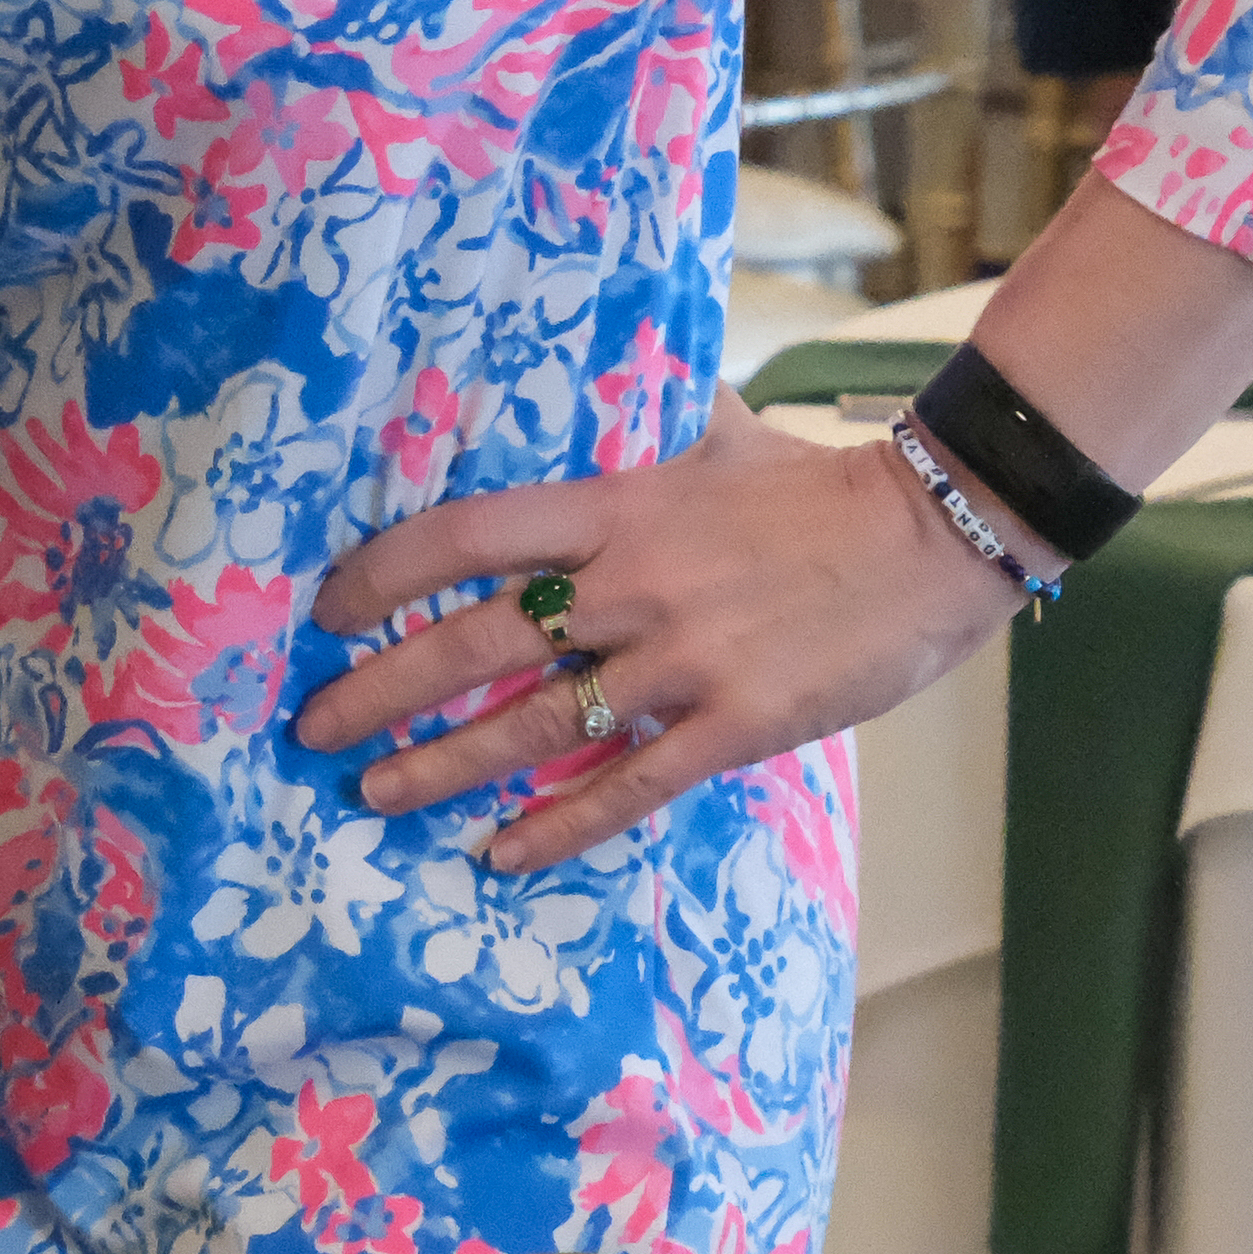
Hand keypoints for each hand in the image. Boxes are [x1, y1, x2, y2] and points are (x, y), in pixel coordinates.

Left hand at [289, 419, 1030, 872]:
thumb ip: (653, 435)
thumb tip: (615, 398)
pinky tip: (501, 855)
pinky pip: (629, 785)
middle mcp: (631, 583)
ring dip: (444, 765)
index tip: (326, 609)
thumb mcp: (720, 437)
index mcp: (617, 507)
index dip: (384, 573)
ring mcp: (683, 659)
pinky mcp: (736, 723)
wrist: (940, 531)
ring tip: (374, 794)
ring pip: (535, 724)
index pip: (467, 535)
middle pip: (476, 642)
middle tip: (312, 729)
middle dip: (380, 688)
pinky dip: (559, 825)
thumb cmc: (823, 484)